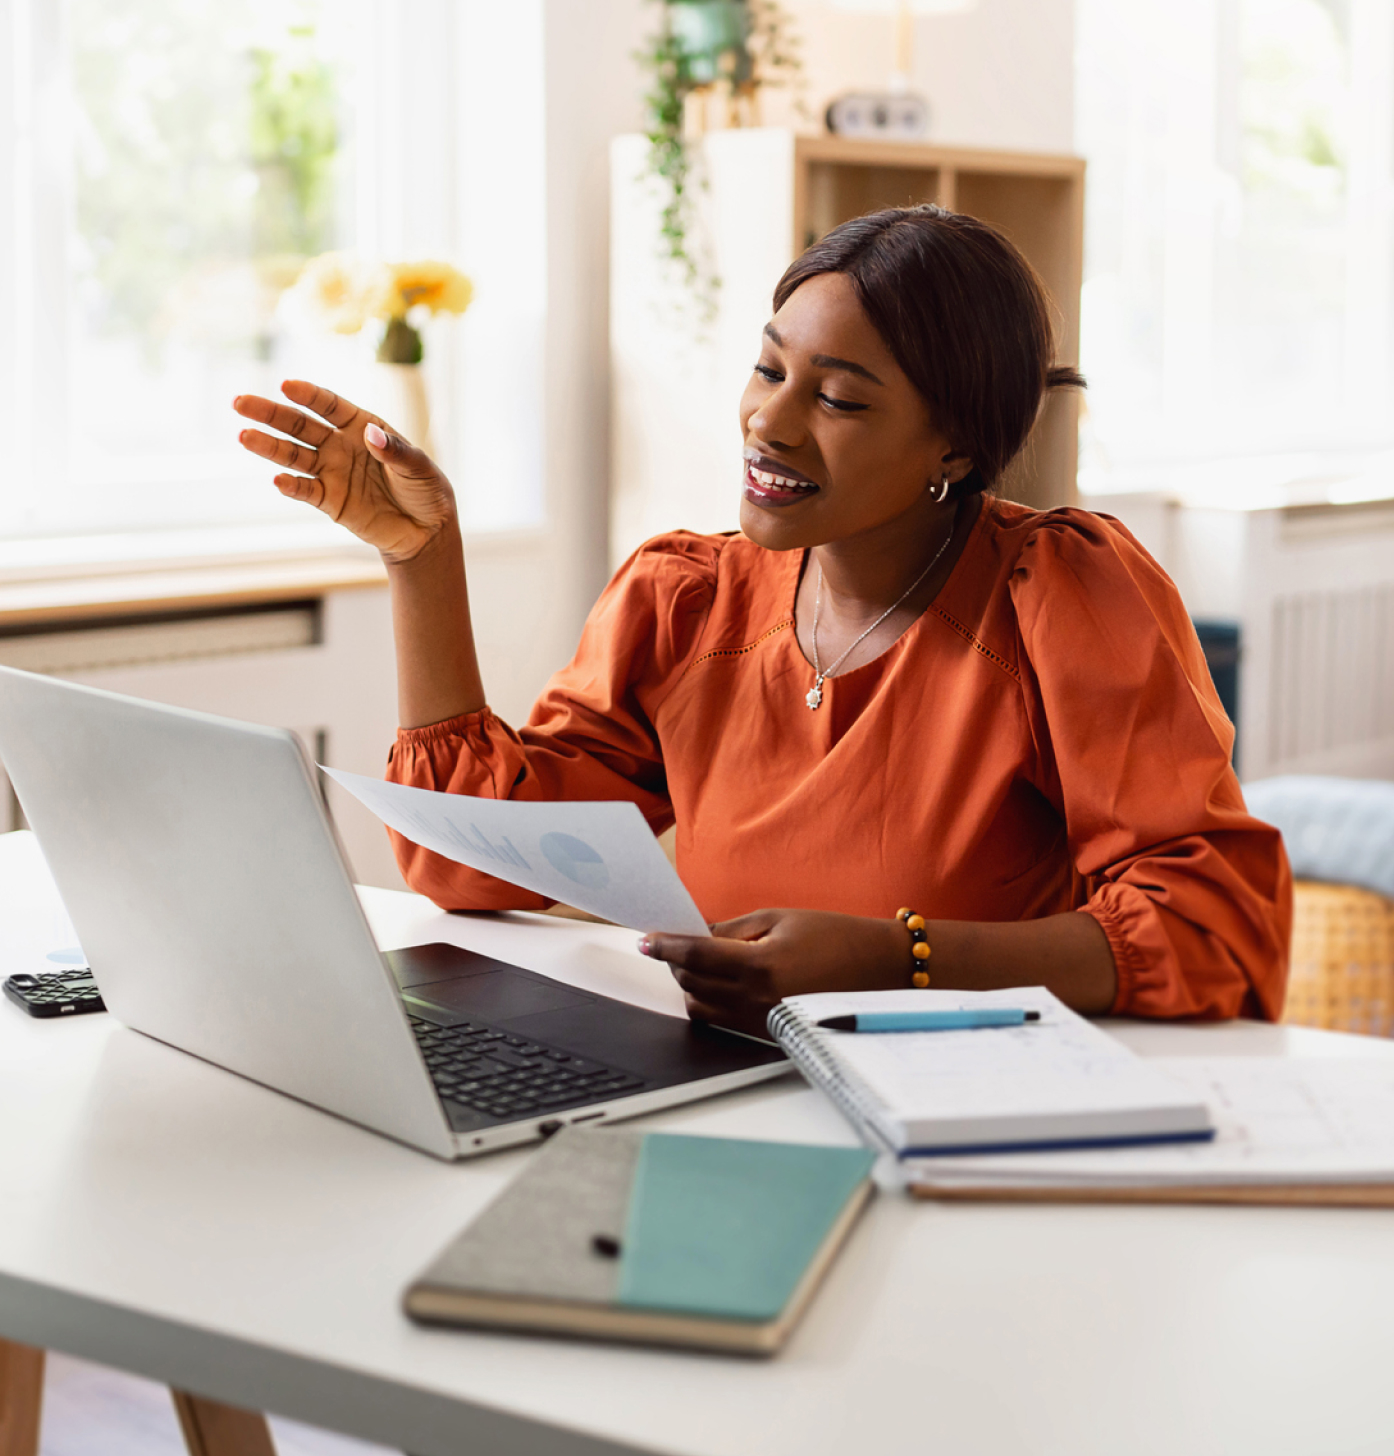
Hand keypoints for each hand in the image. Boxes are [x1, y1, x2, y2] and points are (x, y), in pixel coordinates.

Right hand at [233, 380, 456, 562]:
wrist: (427, 530)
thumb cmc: (426, 490)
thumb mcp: (418, 467)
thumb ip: (395, 451)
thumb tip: (371, 435)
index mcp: (362, 426)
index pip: (328, 406)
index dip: (308, 395)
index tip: (285, 385)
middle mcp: (340, 445)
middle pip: (299, 426)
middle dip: (270, 413)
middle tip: (240, 402)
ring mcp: (332, 472)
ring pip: (294, 456)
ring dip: (269, 447)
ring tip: (244, 436)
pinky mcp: (331, 501)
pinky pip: (306, 491)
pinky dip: (292, 487)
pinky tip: (277, 480)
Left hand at [640, 909, 904, 1037]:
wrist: (879, 970)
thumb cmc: (835, 936)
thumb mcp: (779, 919)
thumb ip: (731, 929)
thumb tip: (693, 933)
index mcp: (760, 966)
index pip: (696, 956)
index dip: (666, 946)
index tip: (646, 939)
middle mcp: (758, 1000)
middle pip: (691, 984)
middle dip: (676, 962)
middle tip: (672, 943)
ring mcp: (762, 1022)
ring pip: (700, 1008)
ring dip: (690, 984)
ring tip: (697, 963)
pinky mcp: (767, 1034)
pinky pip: (722, 1021)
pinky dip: (709, 1001)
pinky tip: (716, 982)